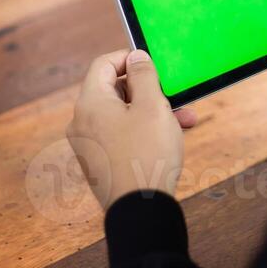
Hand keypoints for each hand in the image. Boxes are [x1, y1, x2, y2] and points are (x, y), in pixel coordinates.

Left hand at [67, 49, 196, 212]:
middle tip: (175, 95)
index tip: (153, 63)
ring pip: (123, 115)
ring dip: (153, 111)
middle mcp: (82, 122)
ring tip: (185, 119)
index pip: (104, 64)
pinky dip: (143, 130)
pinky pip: (121, 135)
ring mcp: (88, 145)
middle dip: (149, 90)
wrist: (140, 210)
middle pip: (114, 90)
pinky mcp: (99, 162)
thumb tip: (135, 57)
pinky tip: (170, 137)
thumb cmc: (147, 154)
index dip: (129, 58)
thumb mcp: (152, 106)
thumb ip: (144, 75)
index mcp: (89, 103)